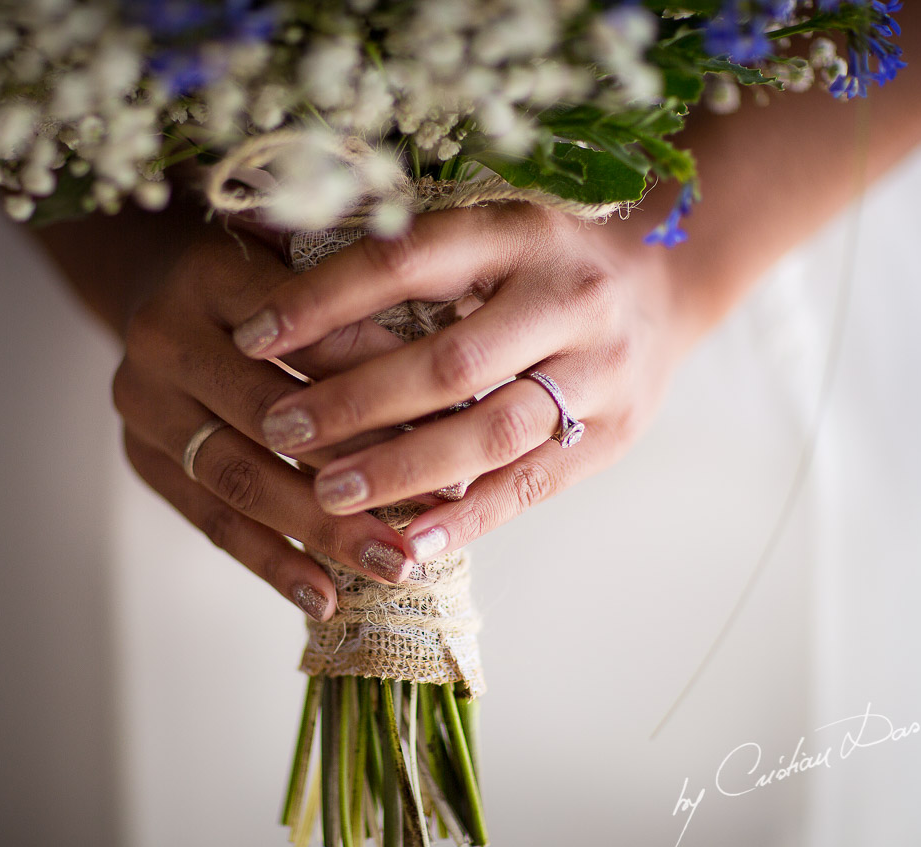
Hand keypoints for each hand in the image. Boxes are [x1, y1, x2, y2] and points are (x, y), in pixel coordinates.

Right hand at [107, 220, 423, 620]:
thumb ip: (361, 312)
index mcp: (211, 275)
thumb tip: (453, 395)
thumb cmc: (266, 284)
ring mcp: (143, 404)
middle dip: (356, 469)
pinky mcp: (141, 459)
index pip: (303, 338)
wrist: (159, 289)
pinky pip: (211, 522)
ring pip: (238, 480)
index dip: (377, 382)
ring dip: (320, 531)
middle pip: (266, 417)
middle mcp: (162, 338)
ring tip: (391, 566)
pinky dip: (271, 563)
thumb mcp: (307, 268)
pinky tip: (325, 596)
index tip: (451, 427)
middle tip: (432, 510)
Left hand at [230, 202, 687, 563]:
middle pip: (450, 362)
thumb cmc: (543, 259)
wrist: (668, 285)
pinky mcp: (613, 435)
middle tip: (277, 428)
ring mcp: (601, 372)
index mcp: (519, 233)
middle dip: (355, 402)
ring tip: (327, 495)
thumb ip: (401, 254)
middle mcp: (568, 299)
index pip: (407, 262)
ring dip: (403, 470)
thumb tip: (265, 247)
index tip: (252, 335)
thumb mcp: (486, 230)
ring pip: (491, 432)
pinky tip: (406, 543)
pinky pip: (531, 485)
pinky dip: (466, 517)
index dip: (323, 300)